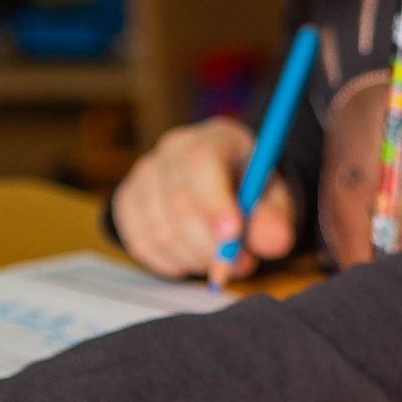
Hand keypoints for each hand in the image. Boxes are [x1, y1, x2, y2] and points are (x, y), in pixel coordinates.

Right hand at [109, 116, 296, 284]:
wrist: (225, 185)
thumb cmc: (252, 190)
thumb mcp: (274, 200)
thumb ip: (275, 219)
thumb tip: (275, 242)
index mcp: (215, 138)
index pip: (201, 162)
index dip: (214, 202)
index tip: (232, 234)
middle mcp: (172, 150)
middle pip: (179, 204)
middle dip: (212, 245)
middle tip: (241, 263)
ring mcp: (143, 174)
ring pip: (160, 231)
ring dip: (195, 258)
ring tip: (220, 258)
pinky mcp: (126, 201)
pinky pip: (142, 245)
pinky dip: (172, 262)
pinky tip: (194, 254)